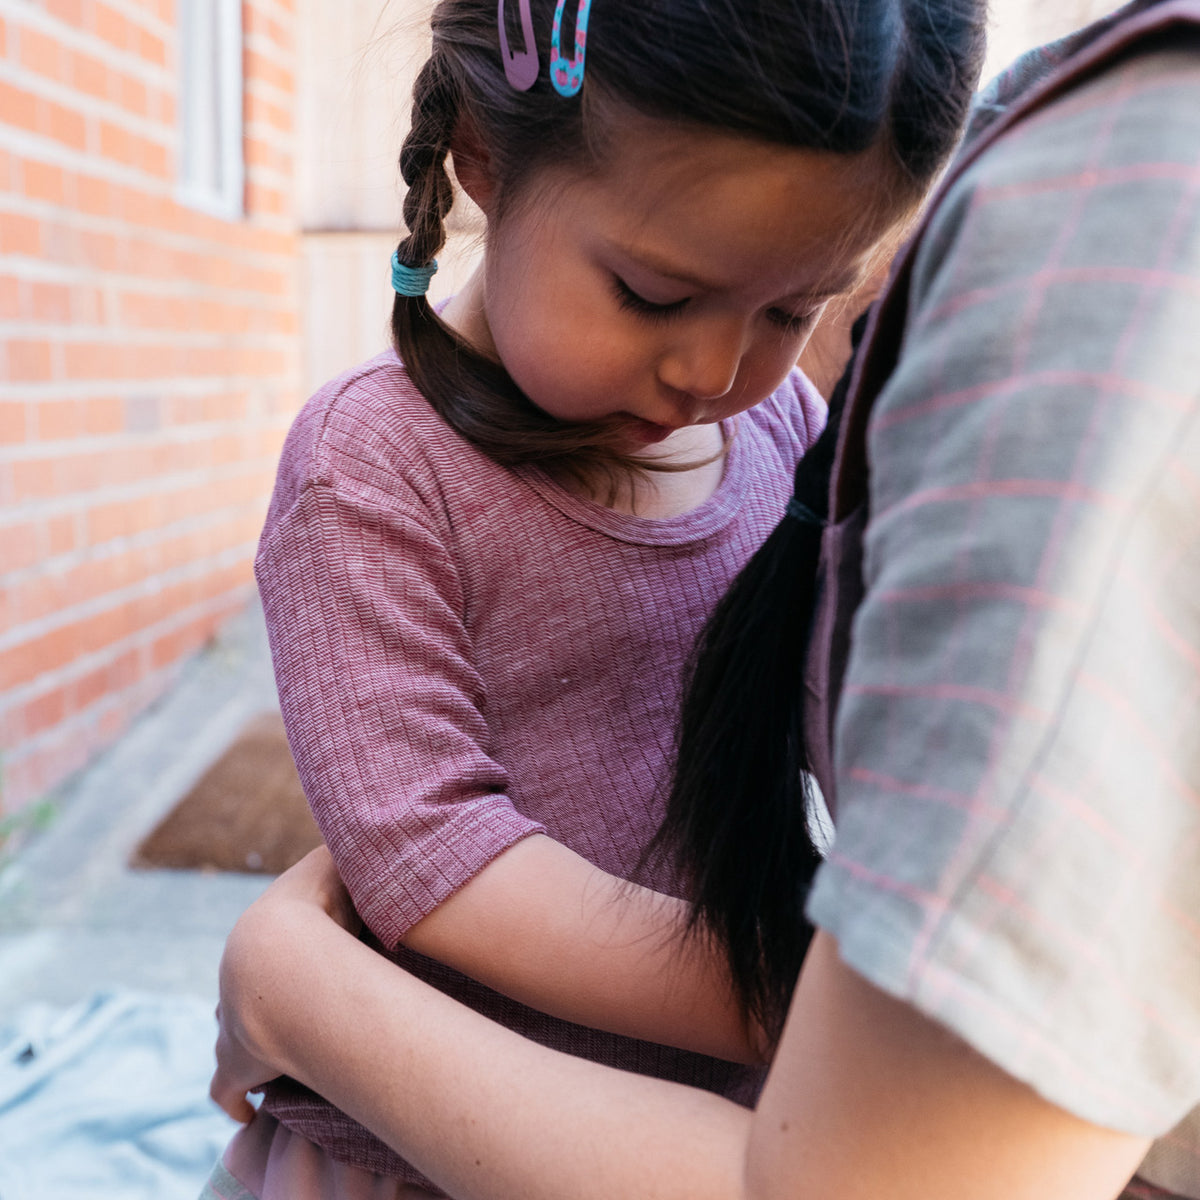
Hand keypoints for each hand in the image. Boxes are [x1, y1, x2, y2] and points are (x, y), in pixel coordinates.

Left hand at [208, 845, 360, 1120]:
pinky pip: (227, 1089)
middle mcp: (240, 980)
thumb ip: (353, 847)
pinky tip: (246, 1110)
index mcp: (263, 937)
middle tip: (282, 1013)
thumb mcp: (338, 865)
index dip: (281, 957)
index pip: (263, 946)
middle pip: (239, 992)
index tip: (298, 964)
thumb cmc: (318, 909)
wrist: (284, 954)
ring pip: (230, 1034)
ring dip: (250, 1043)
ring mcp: (232, 1024)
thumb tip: (373, 822)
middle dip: (254, 1001)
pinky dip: (235, 1100)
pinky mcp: (234, 1064)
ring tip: (277, 1054)